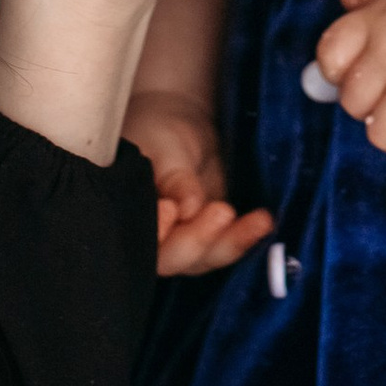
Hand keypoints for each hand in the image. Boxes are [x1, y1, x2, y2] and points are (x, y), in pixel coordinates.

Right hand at [124, 91, 274, 281]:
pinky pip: (225, 247)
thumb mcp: (165, 148)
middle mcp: (148, 241)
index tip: (172, 209)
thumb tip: (187, 209)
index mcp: (122, 218)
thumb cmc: (158, 132)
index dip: (155, 233)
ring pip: (203, 259)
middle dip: (198, 239)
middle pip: (171, 258)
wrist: (179, 127)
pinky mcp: (207, 239)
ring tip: (259, 220)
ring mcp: (179, 244)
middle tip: (221, 211)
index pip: (136, 240)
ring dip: (231, 242)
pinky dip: (245, 237)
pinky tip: (263, 222)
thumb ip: (174, 179)